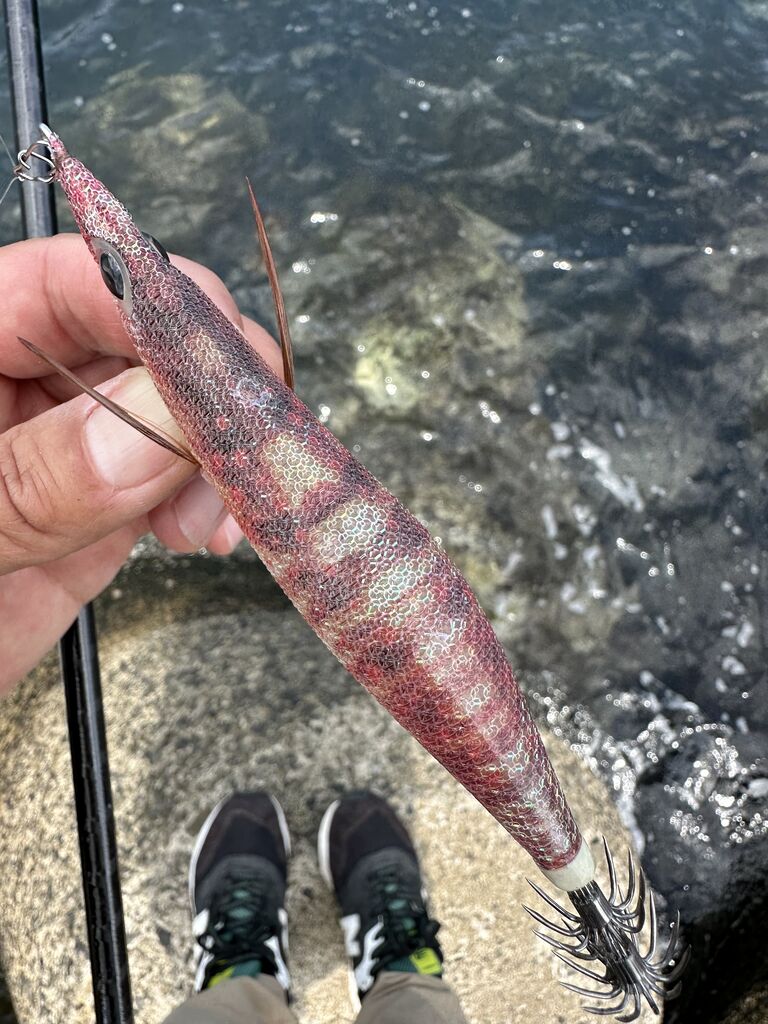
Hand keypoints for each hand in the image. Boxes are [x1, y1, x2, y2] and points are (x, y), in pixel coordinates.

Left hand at [0, 234, 281, 693]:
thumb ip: (31, 480)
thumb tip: (154, 426)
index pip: (65, 282)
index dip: (155, 304)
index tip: (220, 362)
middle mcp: (9, 385)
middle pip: (135, 340)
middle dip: (205, 387)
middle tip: (245, 442)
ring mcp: (52, 449)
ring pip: (166, 412)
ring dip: (216, 452)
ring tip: (222, 509)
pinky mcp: (85, 513)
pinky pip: (163, 483)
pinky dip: (206, 500)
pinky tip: (210, 528)